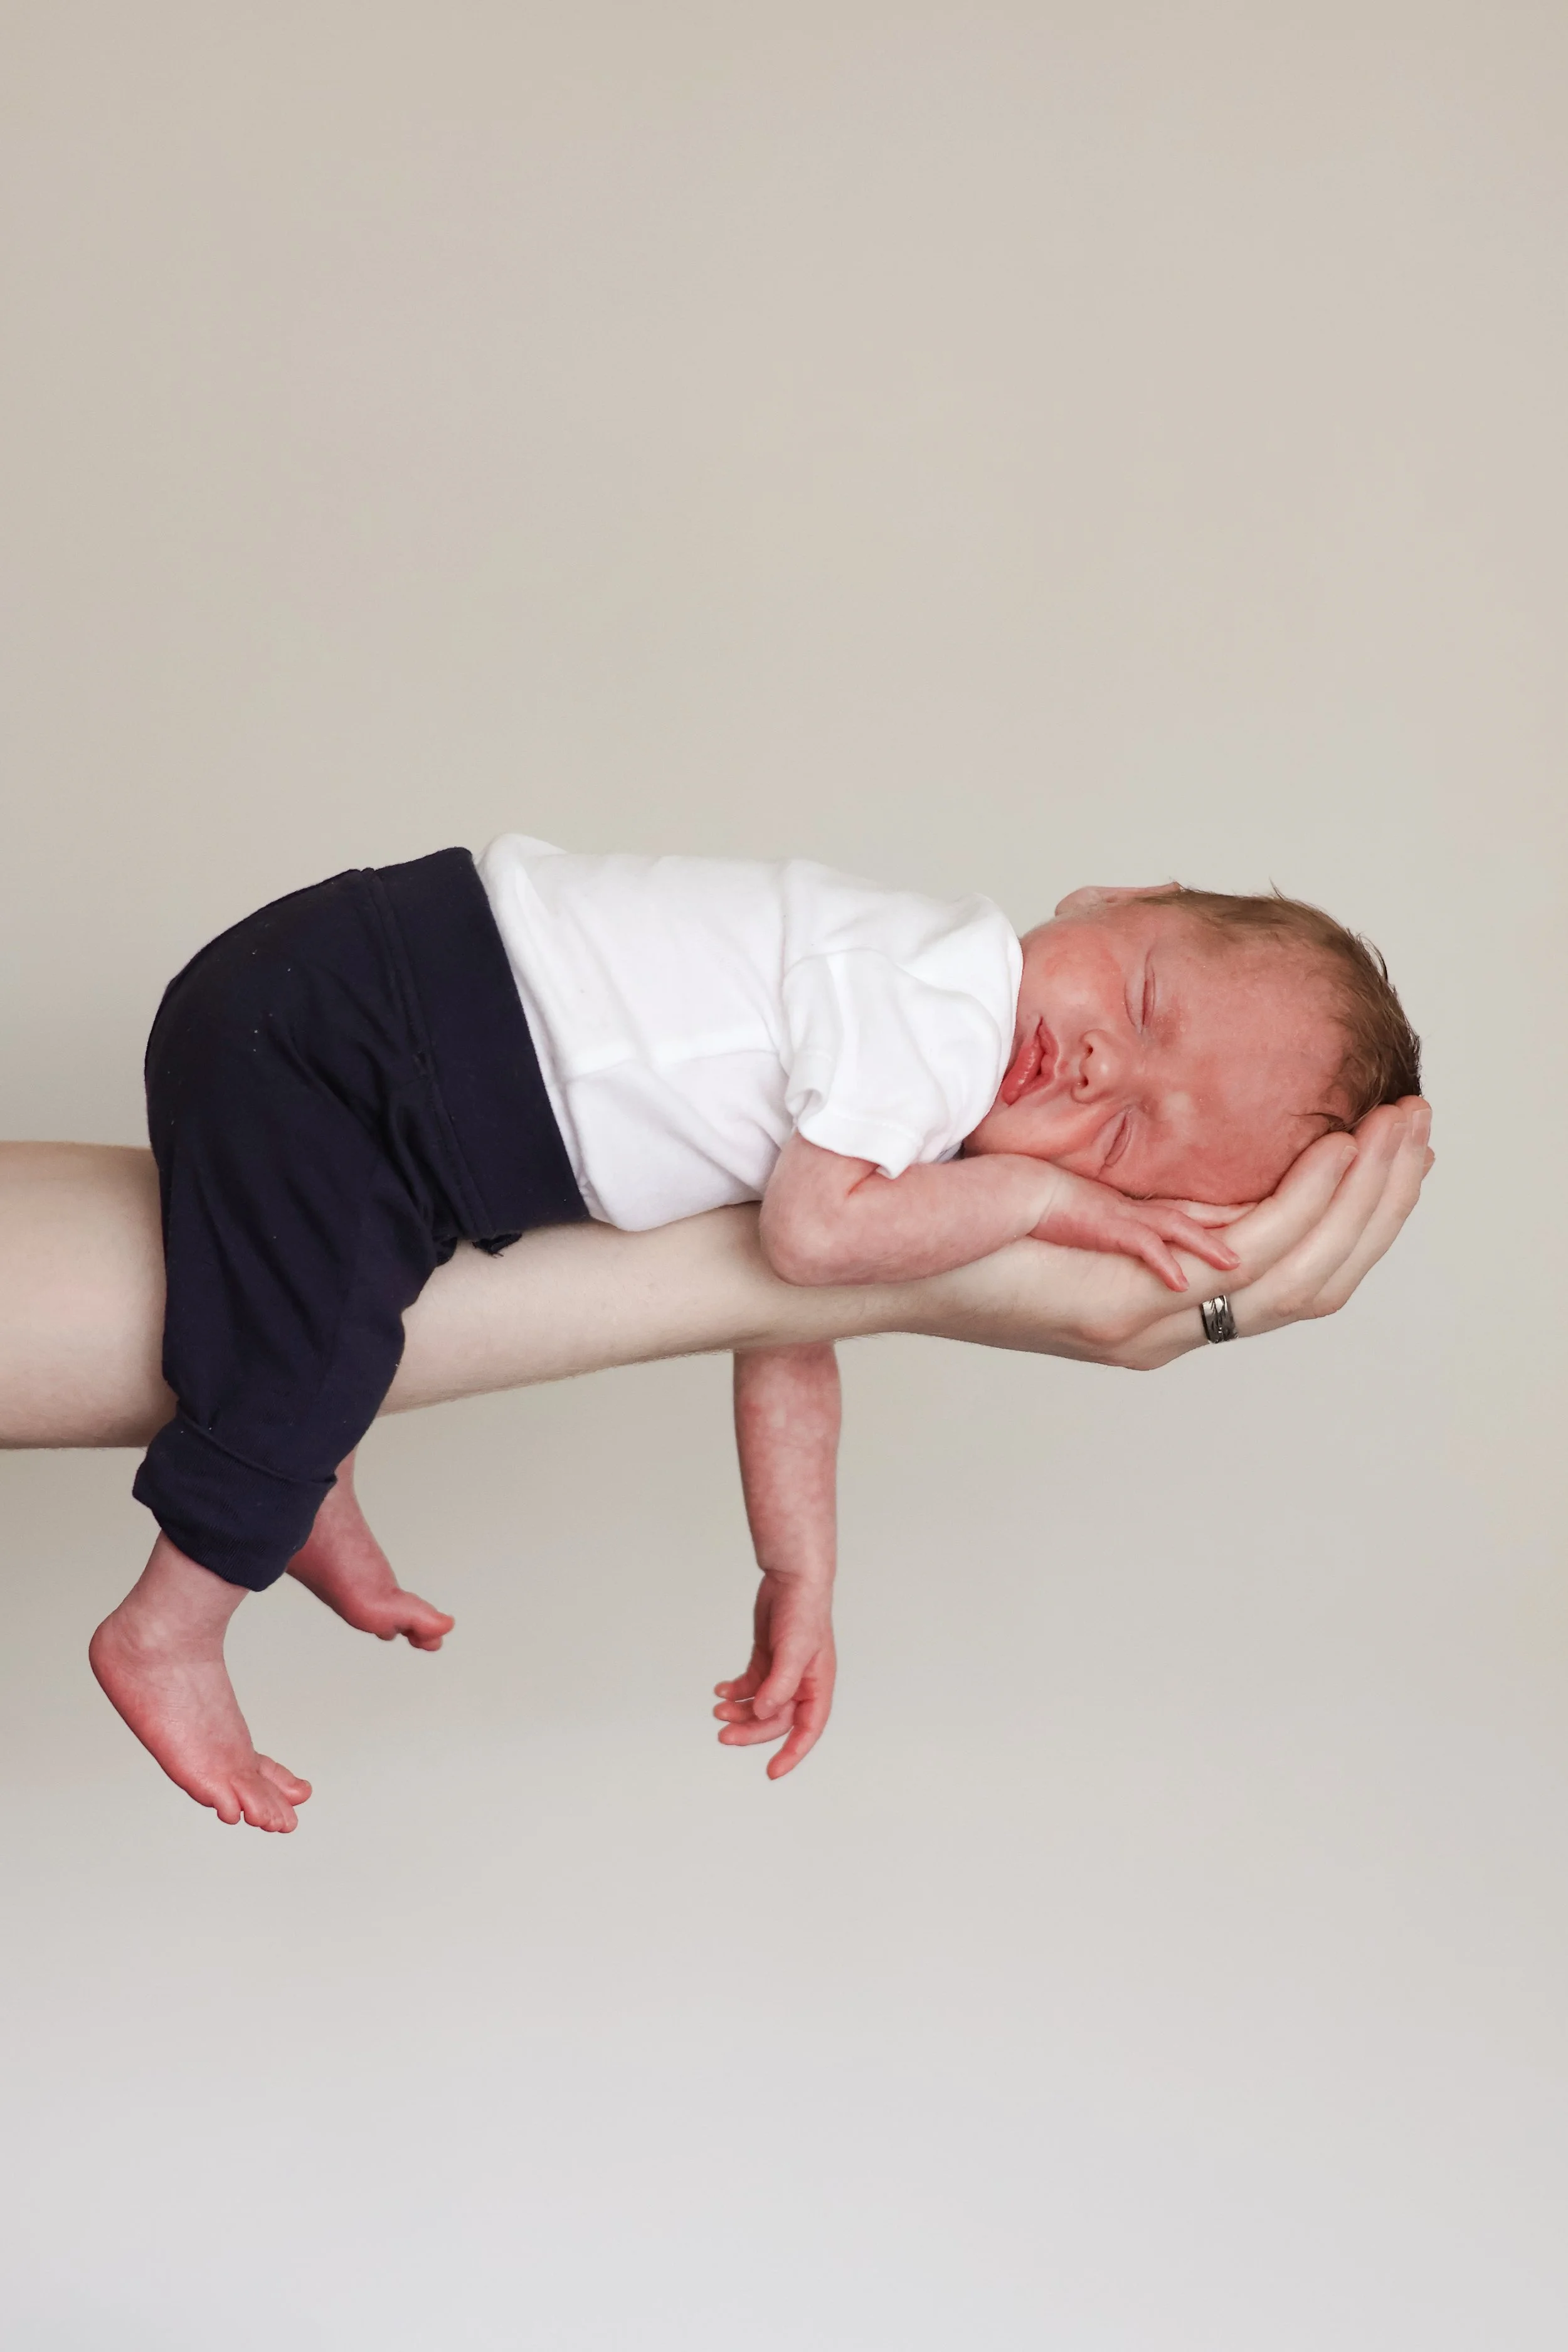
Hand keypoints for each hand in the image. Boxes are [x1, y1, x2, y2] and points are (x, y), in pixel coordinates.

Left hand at [713, 1570, 836, 1779]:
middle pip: (776, 1721)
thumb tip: (763, 1713)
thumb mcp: (795, 1650)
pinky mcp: (766, 1660)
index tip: (772, 1772)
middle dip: (751, 1730)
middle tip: (723, 1734)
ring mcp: (782, 1673)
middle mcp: (801, 1684)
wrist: (791, 1579)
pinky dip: (735, 1691)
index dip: (792, 1754)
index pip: (807, 1730)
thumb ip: (781, 1684)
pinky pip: (749, 1686)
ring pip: (759, 1706)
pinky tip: (720, 1689)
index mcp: (817, 1686)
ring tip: (718, 1707)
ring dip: (738, 1711)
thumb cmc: (804, 1611)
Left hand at [896, 1097, 1432, 1367]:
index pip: (1288, 1270)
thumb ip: (1123, 1178)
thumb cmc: (940, 1203)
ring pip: (1302, 1274)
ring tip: (1397, 1129)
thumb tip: (1169, 1120)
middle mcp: (1159, 1324)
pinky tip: (1336, 1149)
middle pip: (1316, 1278)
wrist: (856, 1246)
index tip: (1388, 1140)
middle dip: (1381, 1201)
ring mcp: (1144, 1323)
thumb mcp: (1056, 1178)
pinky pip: (1247, 1258)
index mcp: (1151, 1298)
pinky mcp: (1120, 1304)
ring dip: (1364, 1199)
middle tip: (1417, 1126)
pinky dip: (1307, 1204)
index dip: (1353, 1210)